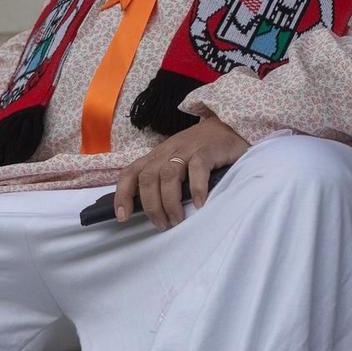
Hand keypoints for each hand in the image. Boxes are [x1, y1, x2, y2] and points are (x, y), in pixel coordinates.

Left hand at [113, 115, 250, 230]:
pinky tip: (200, 204)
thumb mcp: (176, 162)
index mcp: (156, 156)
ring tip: (177, 219)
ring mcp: (187, 149)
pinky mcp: (207, 150)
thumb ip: (164, 180)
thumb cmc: (201, 150)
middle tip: (162, 224)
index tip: (122, 217)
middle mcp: (167, 152)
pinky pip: (198, 167)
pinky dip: (196, 187)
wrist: (229, 126)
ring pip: (168, 174)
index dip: (123, 195)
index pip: (130, 173)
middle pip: (148, 178)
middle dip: (151, 205)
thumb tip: (153, 210)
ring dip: (170, 201)